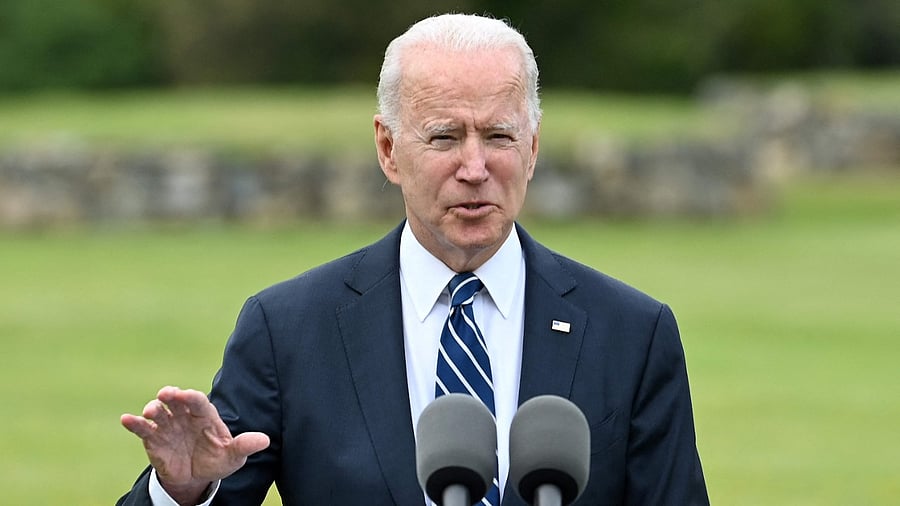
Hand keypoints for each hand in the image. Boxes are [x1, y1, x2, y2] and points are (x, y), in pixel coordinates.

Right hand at [121, 386, 269, 504]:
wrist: (196, 477)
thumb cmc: (216, 460)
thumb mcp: (233, 456)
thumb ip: (244, 446)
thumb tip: (265, 441)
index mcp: (205, 415)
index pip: (198, 401)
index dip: (192, 397)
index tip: (187, 395)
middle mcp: (184, 415)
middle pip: (176, 400)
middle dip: (171, 395)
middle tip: (167, 394)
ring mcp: (168, 425)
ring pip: (158, 412)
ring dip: (153, 409)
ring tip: (151, 411)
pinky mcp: (153, 438)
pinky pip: (142, 428)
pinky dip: (134, 423)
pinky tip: (126, 419)